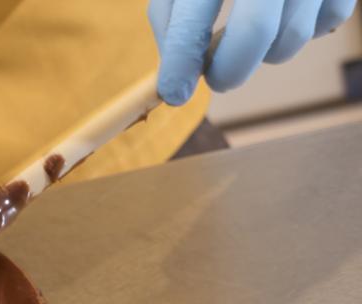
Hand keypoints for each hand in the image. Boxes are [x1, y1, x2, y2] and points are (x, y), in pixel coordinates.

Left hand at [149, 0, 357, 104]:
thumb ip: (173, 15)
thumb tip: (178, 68)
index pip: (194, 18)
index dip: (181, 62)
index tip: (173, 93)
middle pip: (255, 32)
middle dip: (230, 69)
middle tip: (216, 79)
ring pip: (292, 37)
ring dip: (265, 51)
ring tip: (249, 32)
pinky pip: (327, 23)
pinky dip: (303, 29)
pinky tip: (286, 12)